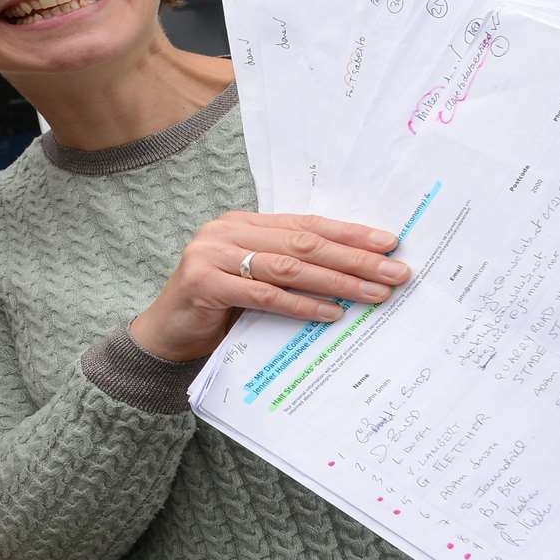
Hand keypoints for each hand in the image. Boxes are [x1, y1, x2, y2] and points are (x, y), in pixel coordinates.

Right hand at [129, 212, 405, 361]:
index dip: (349, 233)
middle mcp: (226, 231)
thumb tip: (356, 273)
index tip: (390, 244)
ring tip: (375, 294)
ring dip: (338, 281)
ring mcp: (212, 254)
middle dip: (354, 258)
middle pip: (303, 242)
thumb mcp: (254, 281)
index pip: (306, 223)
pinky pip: (264, 295)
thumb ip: (288, 269)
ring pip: (289, 266)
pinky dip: (302, 305)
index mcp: (243, 223)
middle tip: (395, 272)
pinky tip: (332, 313)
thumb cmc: (216, 310)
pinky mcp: (203, 283)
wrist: (164, 336)